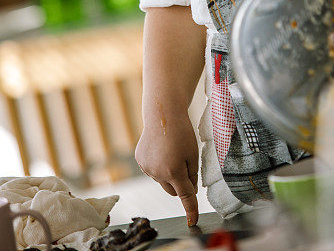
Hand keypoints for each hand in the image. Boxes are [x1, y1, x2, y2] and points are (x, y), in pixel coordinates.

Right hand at [135, 109, 199, 226]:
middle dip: (180, 183)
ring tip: (171, 151)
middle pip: (173, 190)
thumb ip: (192, 175)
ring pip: (162, 181)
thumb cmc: (182, 132)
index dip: (190, 209)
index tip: (193, 221)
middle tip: (185, 162)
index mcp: (174, 171)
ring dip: (169, 173)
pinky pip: (153, 171)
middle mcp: (158, 172)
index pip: (185, 195)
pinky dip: (159, 166)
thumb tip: (188, 190)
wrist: (163, 113)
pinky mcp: (140, 161)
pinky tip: (161, 149)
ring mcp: (147, 168)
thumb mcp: (193, 154)